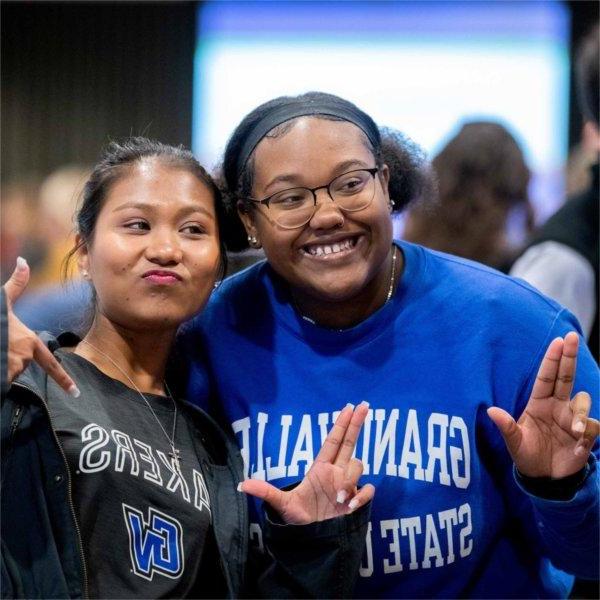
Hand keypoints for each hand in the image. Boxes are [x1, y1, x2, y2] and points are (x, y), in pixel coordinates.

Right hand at [4, 258, 79, 396]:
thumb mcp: (3, 301)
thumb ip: (15, 285)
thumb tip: (23, 261)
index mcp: (31, 341)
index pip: (51, 364)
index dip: (63, 379)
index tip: (76, 393)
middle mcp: (26, 356)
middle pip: (22, 366)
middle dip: (9, 361)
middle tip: (0, 349)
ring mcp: (15, 367)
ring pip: (10, 373)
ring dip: (2, 368)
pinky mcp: (3, 375)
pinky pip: (2, 381)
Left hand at [239, 402, 373, 523]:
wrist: (312, 540)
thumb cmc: (299, 519)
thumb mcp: (282, 504)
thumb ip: (265, 491)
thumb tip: (241, 484)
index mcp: (321, 468)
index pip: (333, 441)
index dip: (341, 424)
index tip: (349, 406)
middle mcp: (336, 473)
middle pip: (349, 442)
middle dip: (357, 424)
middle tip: (364, 405)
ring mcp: (347, 486)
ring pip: (357, 466)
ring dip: (350, 479)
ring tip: (339, 499)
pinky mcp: (356, 502)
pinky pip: (368, 489)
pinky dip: (363, 495)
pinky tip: (351, 505)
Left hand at [488, 332, 598, 477]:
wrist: (544, 478)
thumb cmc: (526, 455)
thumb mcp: (514, 442)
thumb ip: (506, 427)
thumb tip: (491, 410)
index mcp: (539, 404)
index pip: (547, 377)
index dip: (553, 359)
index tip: (559, 341)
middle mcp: (557, 407)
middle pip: (566, 376)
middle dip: (569, 356)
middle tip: (572, 336)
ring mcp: (571, 419)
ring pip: (582, 401)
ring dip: (579, 413)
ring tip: (573, 431)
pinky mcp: (584, 435)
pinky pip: (592, 426)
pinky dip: (586, 434)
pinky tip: (576, 447)